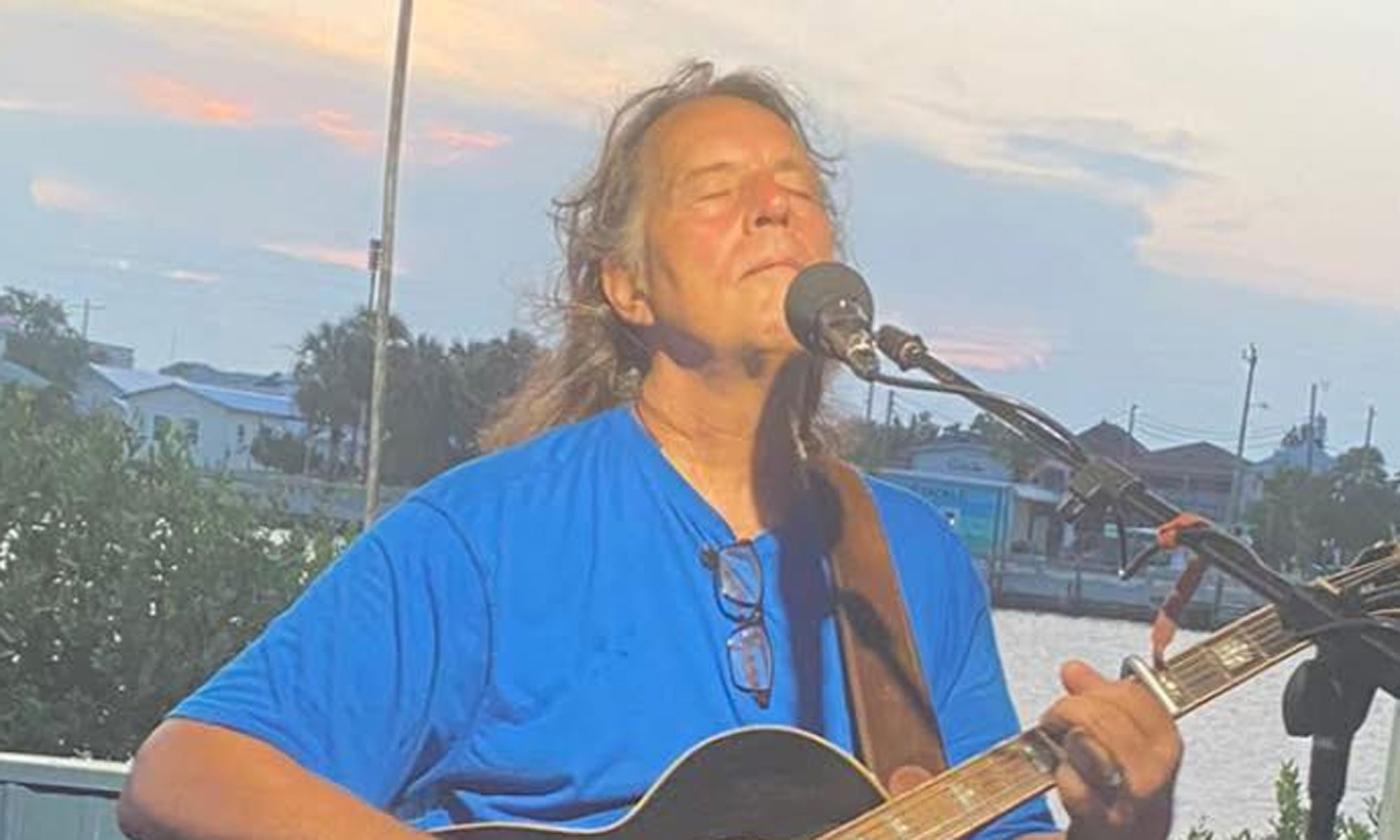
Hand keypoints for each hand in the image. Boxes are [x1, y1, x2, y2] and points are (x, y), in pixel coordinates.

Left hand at [1040, 660, 1182, 839]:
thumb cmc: (1115, 791)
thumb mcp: (1117, 743)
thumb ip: (1098, 702)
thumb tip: (1073, 668)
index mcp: (1166, 749)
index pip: (1139, 700)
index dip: (1102, 689)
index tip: (1080, 692)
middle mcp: (1155, 778)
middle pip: (1113, 722)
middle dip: (1074, 709)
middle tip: (1055, 717)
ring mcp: (1129, 807)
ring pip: (1098, 752)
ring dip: (1068, 739)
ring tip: (1056, 739)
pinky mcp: (1102, 829)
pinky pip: (1079, 792)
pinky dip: (1065, 776)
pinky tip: (1062, 773)